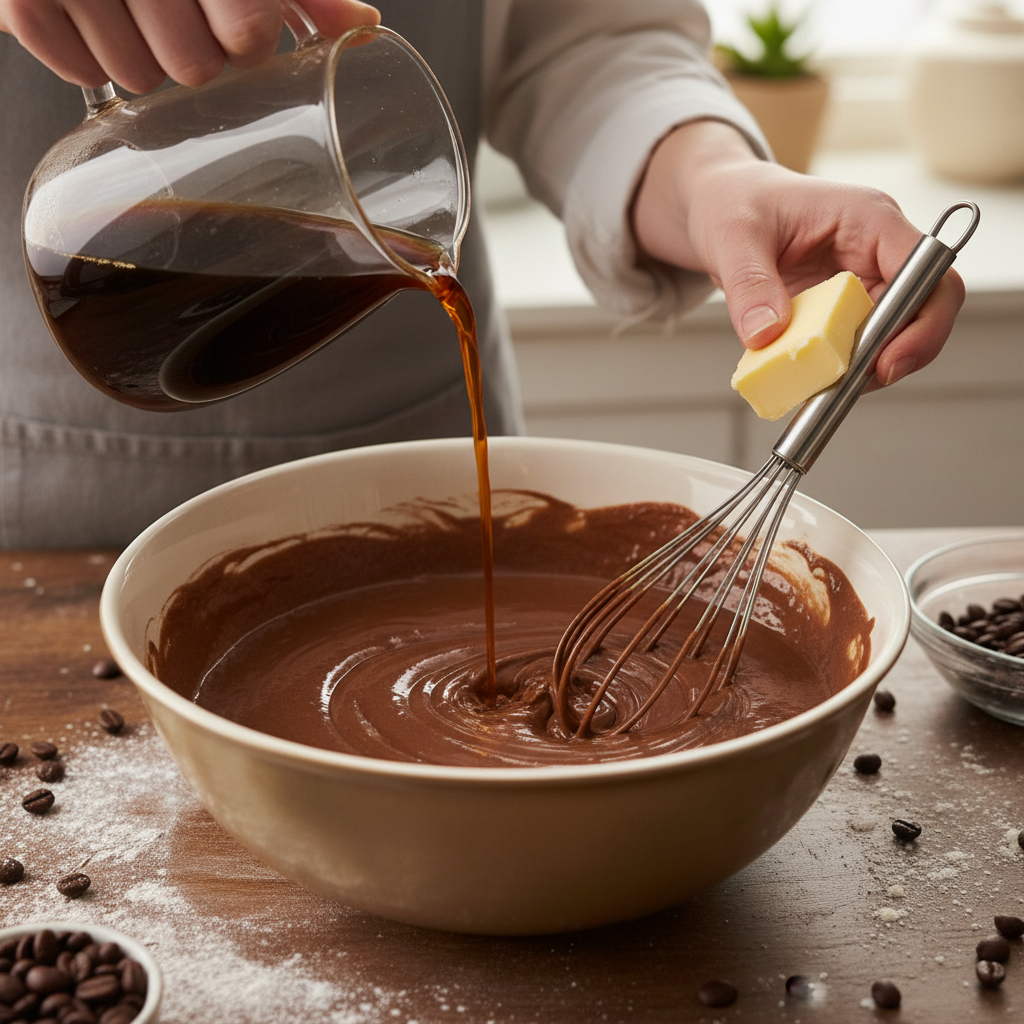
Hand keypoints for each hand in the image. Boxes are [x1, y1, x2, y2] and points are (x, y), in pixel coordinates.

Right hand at [0, 0, 379, 93]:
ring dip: (141, 59)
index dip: (246, 41)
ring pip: (135, 77)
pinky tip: (95, 16)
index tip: (235, 27)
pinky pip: (76, 67)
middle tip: (177, 19)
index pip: (248, 31)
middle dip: (192, 55)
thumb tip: (361, 26)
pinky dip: (87, 54)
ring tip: (133, 13)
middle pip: (192, 68)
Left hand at [632, 120, 965, 388]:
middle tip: (849, 387)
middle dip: (895, 354)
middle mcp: (876, 252)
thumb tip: (766, 334)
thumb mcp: (732, 237)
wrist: (720, 209)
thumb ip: (750, 284)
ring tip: (819, 390)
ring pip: (890, 336)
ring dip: (862, 369)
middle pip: (921, 311)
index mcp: (869, 219)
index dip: (921, 320)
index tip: (885, 363)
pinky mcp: (840, 311)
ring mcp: (862, 283)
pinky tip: (807, 382)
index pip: (927, 270)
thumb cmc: (734, 203)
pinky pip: (853, 346)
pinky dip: (836, 369)